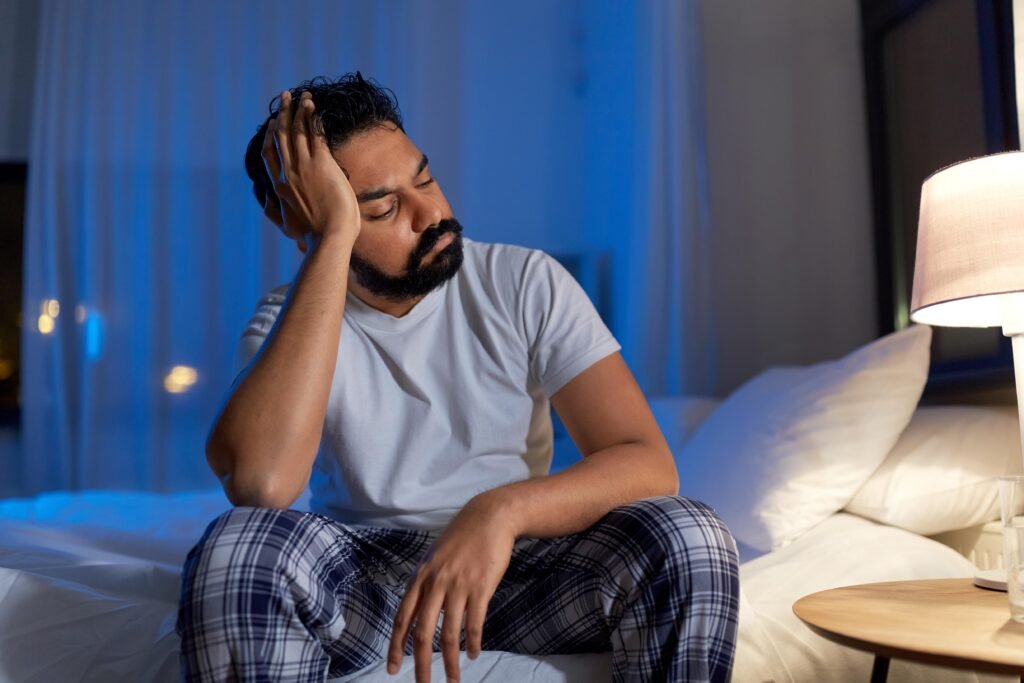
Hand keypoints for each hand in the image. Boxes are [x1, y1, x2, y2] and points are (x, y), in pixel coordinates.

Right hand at [260, 90, 360, 253]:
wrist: (329, 236)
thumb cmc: (313, 235)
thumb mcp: (286, 225)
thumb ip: (273, 212)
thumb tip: (265, 201)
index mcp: (278, 186)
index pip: (269, 154)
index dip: (271, 135)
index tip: (274, 122)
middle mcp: (288, 172)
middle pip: (281, 136)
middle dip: (283, 114)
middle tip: (285, 97)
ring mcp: (303, 166)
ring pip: (297, 131)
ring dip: (298, 110)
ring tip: (301, 95)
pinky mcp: (321, 164)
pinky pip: (314, 134)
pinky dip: (312, 118)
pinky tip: (313, 106)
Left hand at [387, 497, 516, 682]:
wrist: (490, 517)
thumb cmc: (462, 537)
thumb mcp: (435, 557)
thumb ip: (426, 583)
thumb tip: (418, 610)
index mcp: (421, 577)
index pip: (402, 618)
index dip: (396, 646)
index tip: (392, 669)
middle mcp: (436, 583)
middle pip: (423, 633)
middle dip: (421, 664)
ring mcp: (459, 585)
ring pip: (449, 634)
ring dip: (450, 662)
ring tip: (453, 679)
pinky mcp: (481, 587)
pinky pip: (474, 623)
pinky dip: (473, 642)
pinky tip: (473, 654)